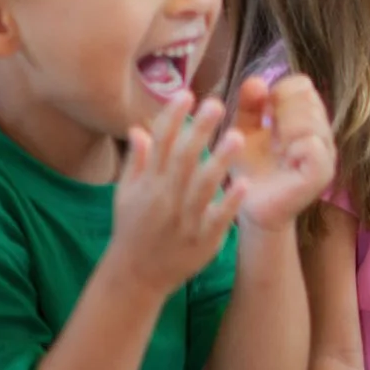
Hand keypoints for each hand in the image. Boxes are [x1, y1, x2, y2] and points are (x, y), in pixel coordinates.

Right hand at [105, 93, 244, 298]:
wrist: (134, 276)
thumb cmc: (132, 229)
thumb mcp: (125, 195)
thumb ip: (136, 162)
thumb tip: (139, 128)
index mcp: (147, 184)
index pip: (159, 144)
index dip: (172, 118)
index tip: (186, 93)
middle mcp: (164, 198)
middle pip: (182, 159)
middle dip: (198, 131)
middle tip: (217, 103)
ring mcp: (184, 219)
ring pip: (202, 187)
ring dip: (219, 161)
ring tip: (238, 136)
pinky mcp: (202, 239)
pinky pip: (217, 219)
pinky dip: (229, 203)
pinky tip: (244, 185)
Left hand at [229, 73, 336, 230]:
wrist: (250, 208)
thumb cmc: (251, 169)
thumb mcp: (243, 131)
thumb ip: (249, 106)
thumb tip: (256, 81)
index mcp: (306, 119)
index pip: (302, 84)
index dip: (277, 92)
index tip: (262, 114)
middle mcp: (322, 132)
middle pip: (307, 97)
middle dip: (279, 111)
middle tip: (268, 134)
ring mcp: (327, 153)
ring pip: (310, 119)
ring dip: (284, 129)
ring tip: (275, 148)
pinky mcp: (322, 173)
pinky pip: (312, 144)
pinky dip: (292, 147)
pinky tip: (283, 159)